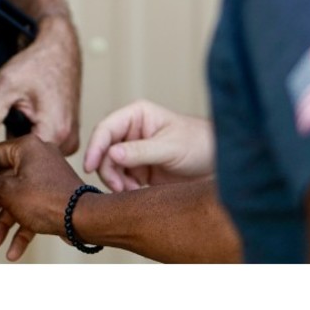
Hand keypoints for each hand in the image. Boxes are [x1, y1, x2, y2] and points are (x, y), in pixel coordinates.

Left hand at [0, 14, 80, 153]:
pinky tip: (23, 120)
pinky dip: (30, 137)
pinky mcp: (68, 137)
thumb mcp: (7, 83)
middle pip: (28, 163)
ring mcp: (70, 141)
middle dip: (9, 151)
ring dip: (20, 143)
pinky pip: (43, 146)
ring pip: (35, 156)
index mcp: (55, 133)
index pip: (19, 165)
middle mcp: (67, 143)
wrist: (60, 50)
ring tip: (14, 118)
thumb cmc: (37, 64)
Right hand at [0, 135, 83, 260]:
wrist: (83, 219)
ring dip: (5, 224)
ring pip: (17, 199)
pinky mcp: (54, 196)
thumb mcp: (7, 192)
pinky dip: (23, 228)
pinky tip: (13, 252)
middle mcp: (37, 158)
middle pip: (4, 183)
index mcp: (26, 148)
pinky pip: (33, 209)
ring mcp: (47, 177)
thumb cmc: (46, 200)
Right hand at [83, 99, 214, 190]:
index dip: (95, 146)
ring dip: (116, 182)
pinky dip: (124, 189)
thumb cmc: (200, 144)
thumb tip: (111, 154)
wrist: (220, 164)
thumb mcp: (170, 147)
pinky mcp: (140, 171)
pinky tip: (138, 193)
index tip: (89, 166)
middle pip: (104, 150)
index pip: (106, 128)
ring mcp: (134, 152)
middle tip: (118, 187)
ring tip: (132, 191)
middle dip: (107, 170)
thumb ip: (141, 151)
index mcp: (137, 115)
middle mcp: (132, 132)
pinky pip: (121, 180)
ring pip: (110, 168)